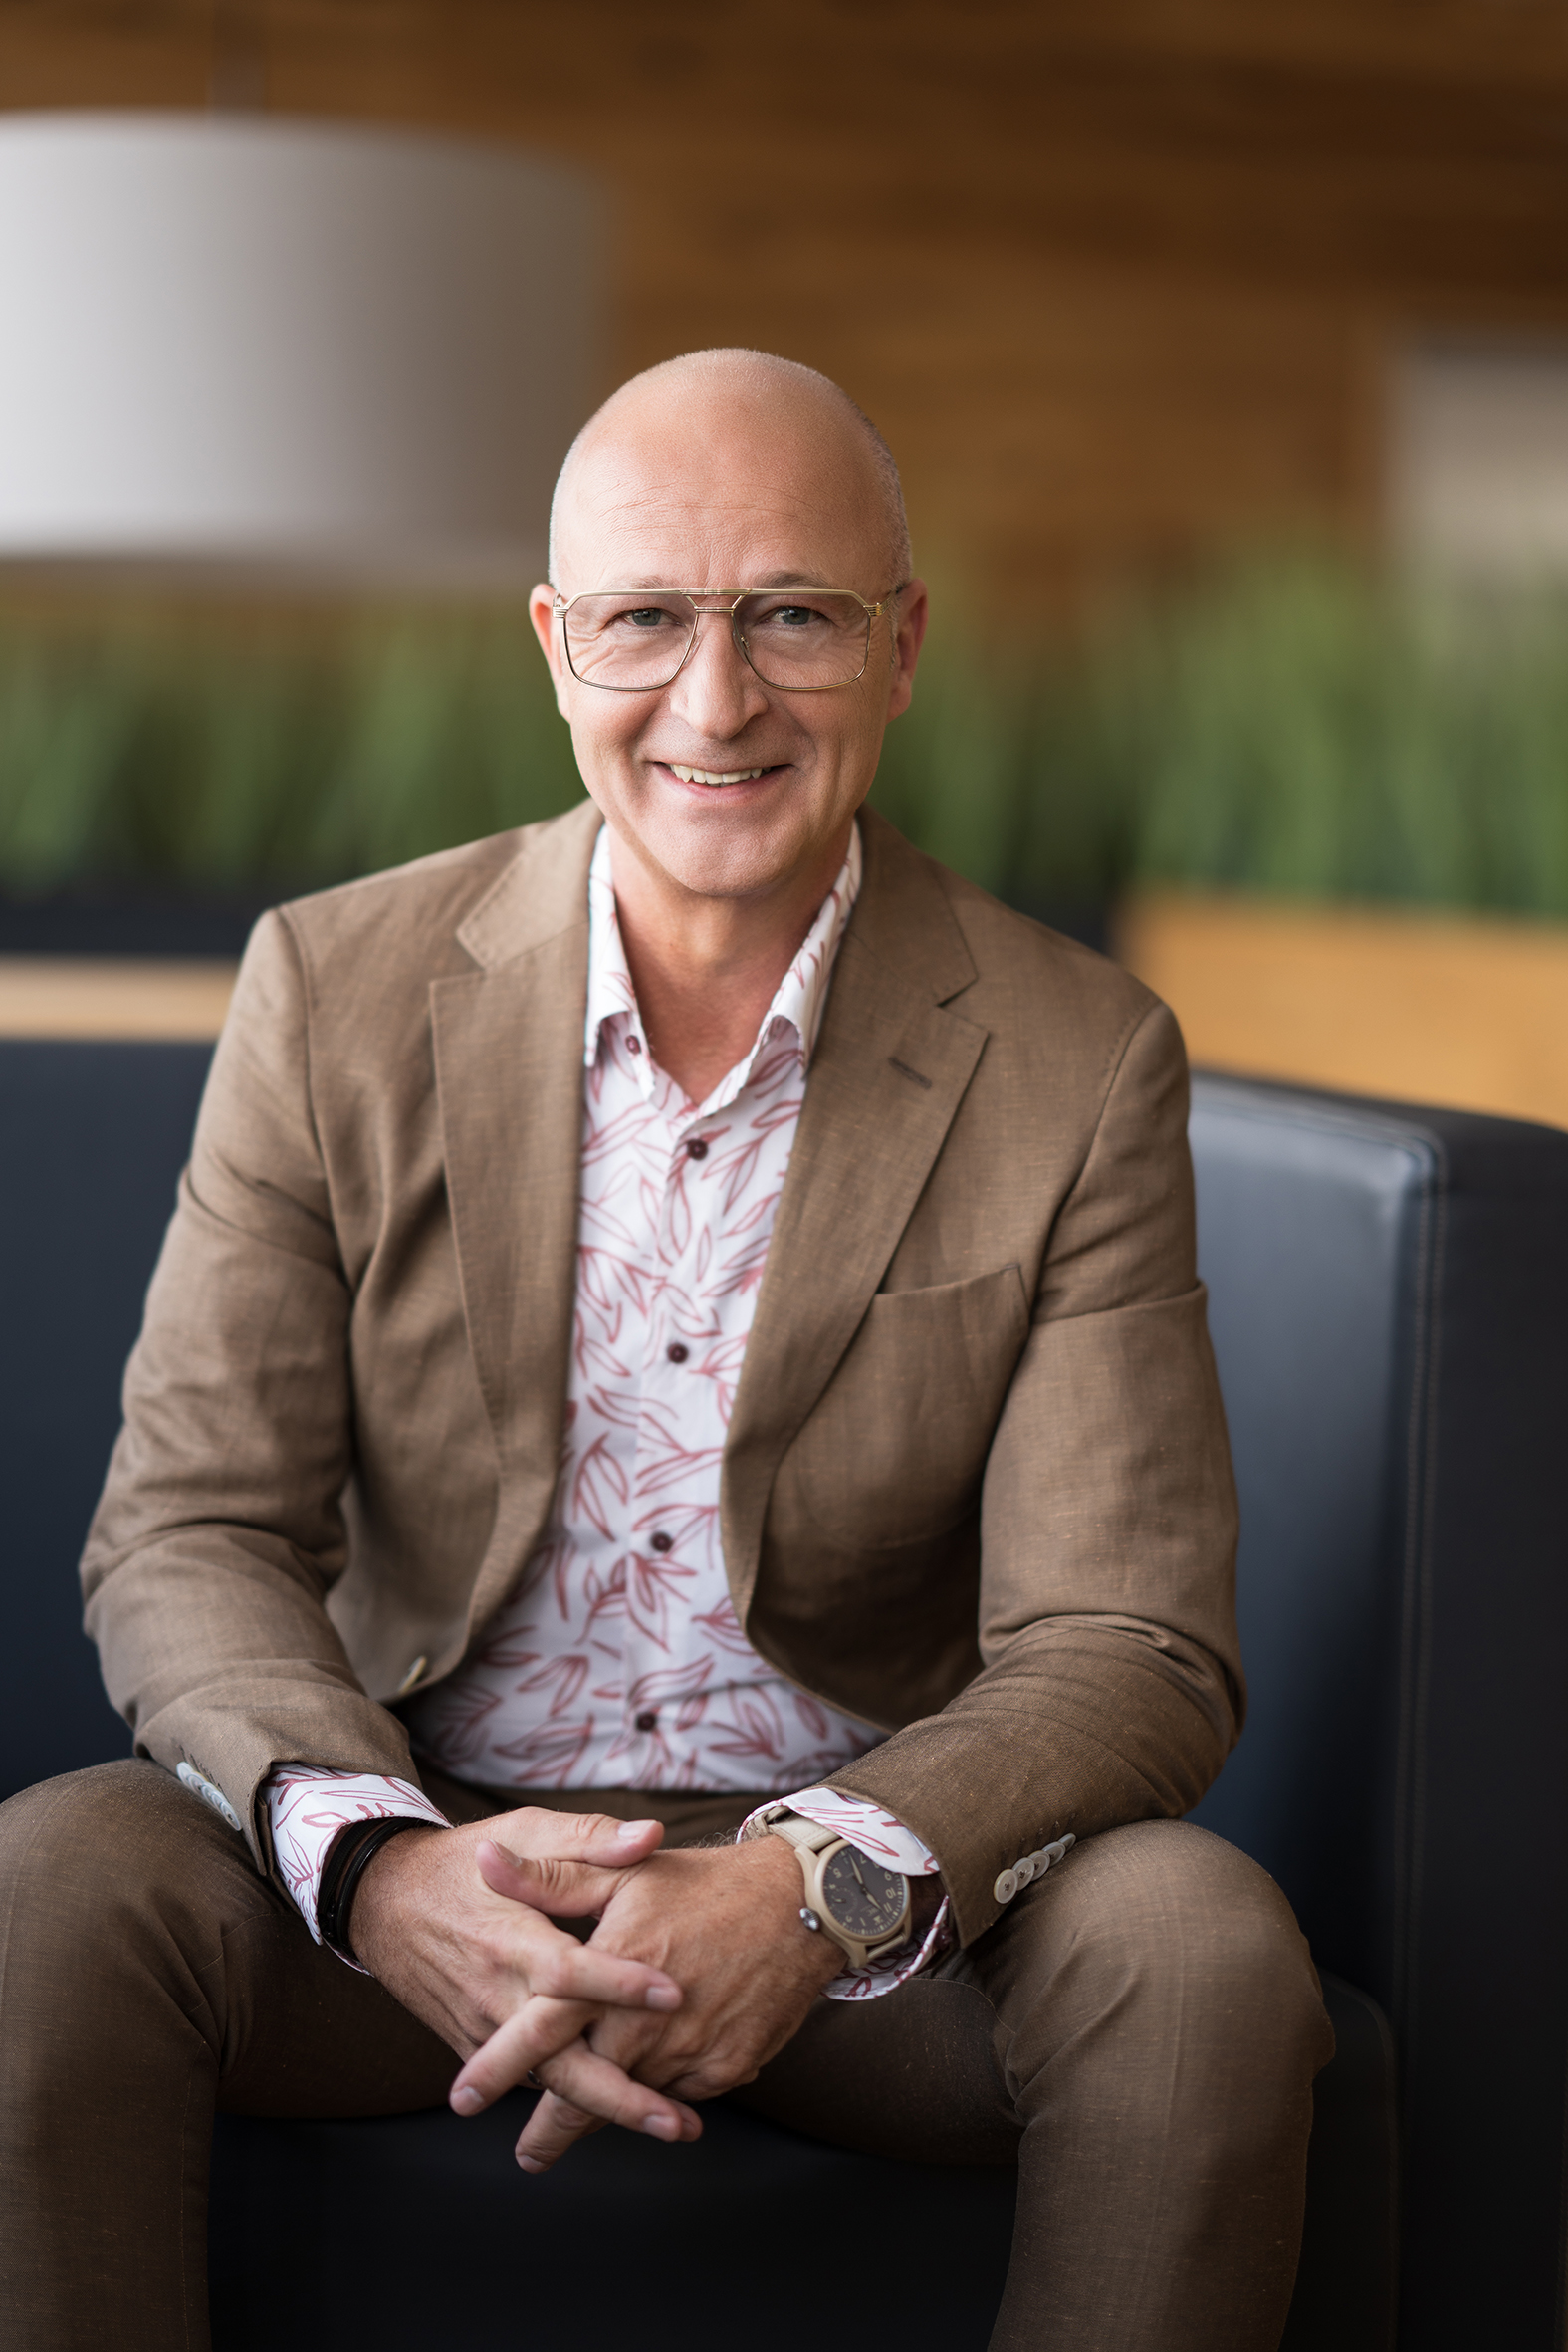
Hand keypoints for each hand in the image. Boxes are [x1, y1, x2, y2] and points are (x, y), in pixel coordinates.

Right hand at [349, 1806, 702, 2147]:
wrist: (384, 1902)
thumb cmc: (464, 1862)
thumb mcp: (523, 1830)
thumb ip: (590, 1838)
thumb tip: (652, 1834)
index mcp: (511, 1938)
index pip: (568, 1970)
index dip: (619, 1984)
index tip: (675, 1995)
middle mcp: (497, 1995)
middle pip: (560, 2061)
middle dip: (621, 2097)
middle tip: (681, 2123)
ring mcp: (485, 2030)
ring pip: (550, 2083)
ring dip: (609, 2112)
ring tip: (677, 2126)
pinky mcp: (476, 2047)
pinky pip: (531, 2080)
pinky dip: (576, 2102)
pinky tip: (631, 2111)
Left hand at [453, 1833, 841, 2172]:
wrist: (800, 1903)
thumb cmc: (704, 1884)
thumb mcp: (624, 1872)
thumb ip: (549, 1879)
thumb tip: (484, 1864)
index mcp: (613, 1971)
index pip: (542, 2029)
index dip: (499, 2066)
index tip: (461, 2098)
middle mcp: (647, 2023)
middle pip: (584, 2091)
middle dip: (551, 2130)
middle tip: (529, 2153)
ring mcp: (690, 2053)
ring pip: (634, 2097)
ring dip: (612, 2106)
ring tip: (587, 2115)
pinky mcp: (727, 2069)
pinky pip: (680, 2093)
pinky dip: (663, 2088)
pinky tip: (660, 2070)